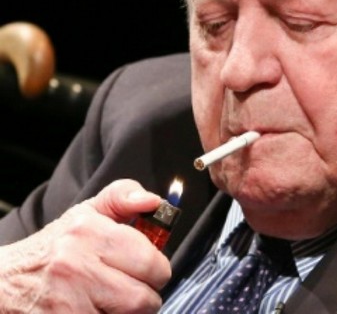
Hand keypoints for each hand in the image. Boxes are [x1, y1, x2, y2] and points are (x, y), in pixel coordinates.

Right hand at [0, 179, 170, 312]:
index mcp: (89, 231)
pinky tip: (97, 311)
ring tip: (114, 302)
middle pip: (142, 299)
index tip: (149, 269)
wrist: (4, 282)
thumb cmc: (54, 246)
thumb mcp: (87, 212)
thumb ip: (124, 197)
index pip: (150, 261)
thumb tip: (154, 201)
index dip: (157, 269)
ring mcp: (67, 303)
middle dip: (147, 297)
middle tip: (135, 289)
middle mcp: (76, 266)